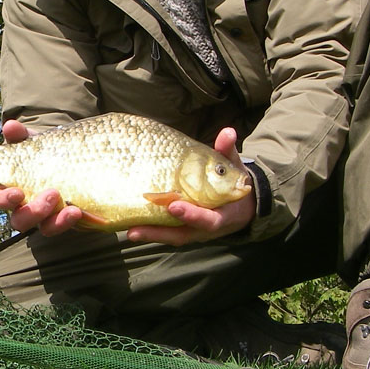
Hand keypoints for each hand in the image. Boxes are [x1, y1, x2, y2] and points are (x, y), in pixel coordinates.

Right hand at [0, 120, 82, 235]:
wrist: (69, 156)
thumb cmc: (42, 152)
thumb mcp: (32, 143)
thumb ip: (20, 136)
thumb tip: (10, 126)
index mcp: (9, 189)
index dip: (4, 199)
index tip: (17, 192)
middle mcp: (23, 208)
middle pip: (19, 221)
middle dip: (33, 212)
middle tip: (52, 194)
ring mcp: (44, 217)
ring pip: (43, 228)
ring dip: (55, 221)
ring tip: (72, 209)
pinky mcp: (63, 220)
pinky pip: (64, 227)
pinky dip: (69, 221)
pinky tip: (79, 211)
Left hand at [125, 127, 254, 245]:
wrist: (239, 207)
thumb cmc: (232, 185)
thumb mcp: (233, 169)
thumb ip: (227, 152)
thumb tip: (228, 132)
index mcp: (222, 216)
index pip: (208, 220)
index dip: (192, 215)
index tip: (174, 206)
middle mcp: (205, 228)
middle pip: (181, 234)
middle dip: (159, 233)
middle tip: (136, 230)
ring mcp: (192, 231)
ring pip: (170, 236)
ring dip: (150, 234)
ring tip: (129, 231)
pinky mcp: (182, 230)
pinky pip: (165, 232)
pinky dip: (150, 231)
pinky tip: (131, 226)